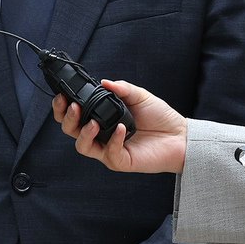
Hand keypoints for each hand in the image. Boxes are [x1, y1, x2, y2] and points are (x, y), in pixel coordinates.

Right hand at [54, 80, 187, 173]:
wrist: (180, 136)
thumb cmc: (160, 118)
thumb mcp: (140, 96)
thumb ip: (122, 89)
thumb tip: (103, 81)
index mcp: (102, 120)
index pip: (76, 115)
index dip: (64, 107)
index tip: (63, 95)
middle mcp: (102, 136)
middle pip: (71, 131)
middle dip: (67, 119)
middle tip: (72, 106)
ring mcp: (110, 150)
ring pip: (83, 146)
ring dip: (83, 133)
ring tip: (92, 122)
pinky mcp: (121, 161)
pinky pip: (110, 154)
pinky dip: (113, 140)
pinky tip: (122, 128)